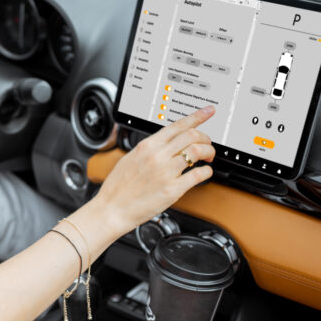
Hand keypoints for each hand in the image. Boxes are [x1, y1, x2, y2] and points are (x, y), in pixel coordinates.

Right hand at [86, 107, 216, 239]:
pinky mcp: (173, 189)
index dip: (197, 116)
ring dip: (208, 152)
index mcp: (147, 146)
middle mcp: (157, 156)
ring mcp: (166, 172)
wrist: (111, 209)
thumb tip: (164, 144)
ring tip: (208, 158)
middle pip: (192, 136)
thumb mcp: (130, 159)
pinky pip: (198, 175)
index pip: (177, 125)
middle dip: (205, 138)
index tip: (208, 112)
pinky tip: (205, 173)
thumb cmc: (117, 188)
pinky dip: (207, 171)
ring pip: (197, 151)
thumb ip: (149, 149)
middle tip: (207, 144)